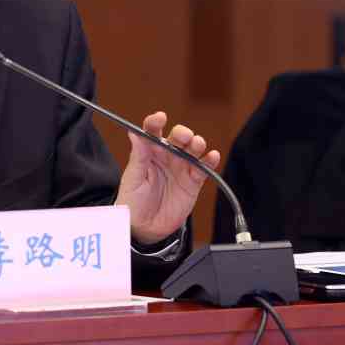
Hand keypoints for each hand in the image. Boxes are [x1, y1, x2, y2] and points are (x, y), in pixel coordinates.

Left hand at [113, 111, 220, 243]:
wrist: (144, 228)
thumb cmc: (133, 201)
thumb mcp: (132, 179)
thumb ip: (138, 157)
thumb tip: (135, 134)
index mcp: (148, 152)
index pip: (152, 132)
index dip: (156, 122)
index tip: (160, 117)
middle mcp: (166, 156)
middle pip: (177, 138)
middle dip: (182, 133)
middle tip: (183, 136)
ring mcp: (180, 168)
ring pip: (192, 150)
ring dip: (196, 144)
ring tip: (197, 144)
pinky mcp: (192, 182)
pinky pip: (203, 169)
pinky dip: (209, 161)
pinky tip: (212, 156)